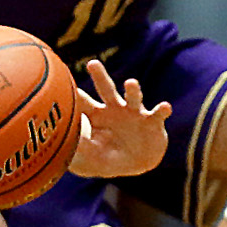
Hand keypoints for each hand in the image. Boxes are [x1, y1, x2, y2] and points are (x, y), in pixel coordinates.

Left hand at [67, 58, 170, 178]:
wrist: (136, 162)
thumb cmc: (108, 156)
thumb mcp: (92, 156)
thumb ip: (81, 148)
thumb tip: (67, 145)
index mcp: (96, 115)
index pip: (82, 102)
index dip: (74, 95)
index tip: (62, 83)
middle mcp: (114, 109)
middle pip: (106, 89)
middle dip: (100, 76)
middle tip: (92, 63)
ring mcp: (134, 113)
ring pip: (133, 97)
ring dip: (133, 90)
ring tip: (131, 83)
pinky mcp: (152, 122)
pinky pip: (158, 114)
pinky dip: (161, 110)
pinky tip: (165, 107)